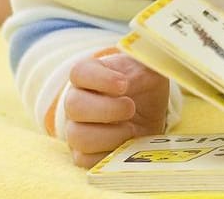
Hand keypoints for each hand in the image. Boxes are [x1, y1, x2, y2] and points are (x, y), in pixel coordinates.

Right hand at [61, 49, 168, 167]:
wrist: (149, 110)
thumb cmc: (143, 84)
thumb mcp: (149, 69)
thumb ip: (147, 63)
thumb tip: (145, 67)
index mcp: (89, 75)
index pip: (79, 72)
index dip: (100, 79)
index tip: (124, 84)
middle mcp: (76, 101)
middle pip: (73, 106)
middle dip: (107, 109)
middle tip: (131, 108)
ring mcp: (76, 128)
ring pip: (77, 136)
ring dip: (110, 135)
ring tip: (131, 129)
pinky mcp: (83, 153)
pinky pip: (84, 160)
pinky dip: (107, 154)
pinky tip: (125, 145)